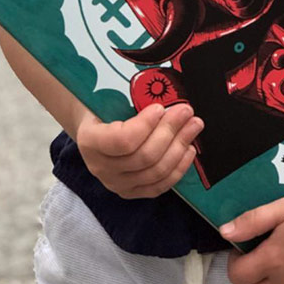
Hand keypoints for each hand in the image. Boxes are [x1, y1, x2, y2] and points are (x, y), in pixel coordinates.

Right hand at [76, 102, 202, 197]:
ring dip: (180, 146)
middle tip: (186, 111)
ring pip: (156, 172)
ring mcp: (116, 183)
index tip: (160, 107)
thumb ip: (131, 97)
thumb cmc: (103, 107)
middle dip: (171, 131)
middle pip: (144, 156)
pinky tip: (189, 149)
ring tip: (193, 126)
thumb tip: (163, 92)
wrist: (95, 127)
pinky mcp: (132, 192)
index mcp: (89, 141)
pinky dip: (179, 168)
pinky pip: (160, 186)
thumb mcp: (108, 96)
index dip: (146, 125)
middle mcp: (100, 167)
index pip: (122, 140)